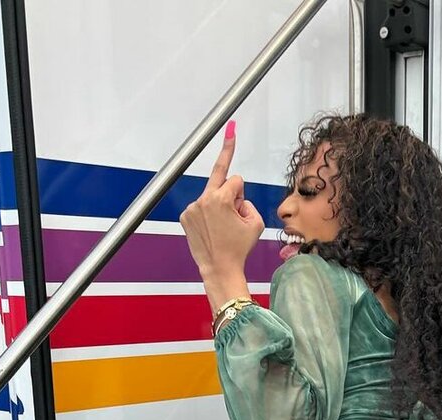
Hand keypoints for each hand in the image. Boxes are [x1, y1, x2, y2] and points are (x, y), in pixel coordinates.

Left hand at [179, 126, 264, 277]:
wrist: (220, 269)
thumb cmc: (238, 249)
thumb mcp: (256, 223)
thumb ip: (248, 202)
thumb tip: (237, 195)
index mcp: (221, 198)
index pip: (236, 179)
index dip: (242, 191)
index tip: (234, 134)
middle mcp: (204, 199)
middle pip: (219, 176)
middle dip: (225, 154)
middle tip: (231, 128)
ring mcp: (193, 208)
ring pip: (211, 196)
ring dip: (219, 206)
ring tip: (222, 229)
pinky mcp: (186, 217)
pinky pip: (201, 207)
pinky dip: (208, 215)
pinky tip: (212, 230)